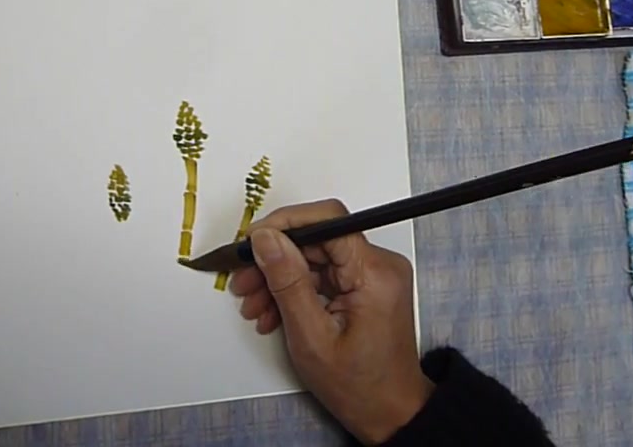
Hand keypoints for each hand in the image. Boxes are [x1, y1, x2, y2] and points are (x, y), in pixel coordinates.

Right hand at [230, 200, 432, 444]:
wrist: (389, 413)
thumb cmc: (358, 386)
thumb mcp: (311, 336)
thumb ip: (287, 282)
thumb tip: (265, 238)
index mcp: (374, 274)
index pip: (328, 220)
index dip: (285, 224)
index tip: (253, 241)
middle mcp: (380, 266)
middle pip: (317, 241)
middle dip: (275, 260)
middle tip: (244, 282)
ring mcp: (374, 276)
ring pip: (316, 259)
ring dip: (281, 279)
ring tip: (255, 306)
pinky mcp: (366, 287)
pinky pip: (324, 275)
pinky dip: (297, 290)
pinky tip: (274, 313)